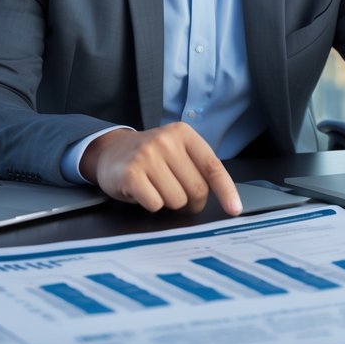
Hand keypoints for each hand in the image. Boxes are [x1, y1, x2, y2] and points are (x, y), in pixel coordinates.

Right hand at [79, 123, 242, 214]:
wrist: (110, 151)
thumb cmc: (150, 158)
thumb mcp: (176, 151)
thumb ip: (197, 167)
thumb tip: (225, 199)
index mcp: (183, 134)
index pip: (213, 166)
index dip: (226, 190)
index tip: (234, 209)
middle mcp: (166, 140)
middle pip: (197, 190)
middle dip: (190, 202)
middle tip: (176, 194)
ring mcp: (147, 155)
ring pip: (177, 200)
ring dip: (168, 202)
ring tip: (155, 187)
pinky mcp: (131, 173)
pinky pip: (155, 204)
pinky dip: (151, 204)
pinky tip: (141, 191)